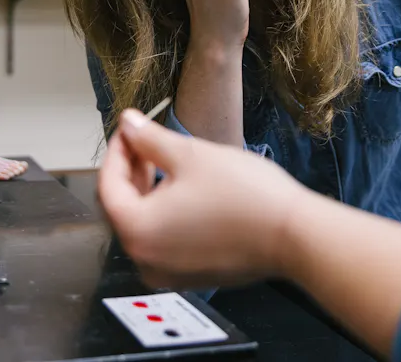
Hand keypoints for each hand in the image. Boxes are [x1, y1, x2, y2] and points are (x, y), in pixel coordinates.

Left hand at [98, 109, 306, 289]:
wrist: (293, 235)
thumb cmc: (244, 196)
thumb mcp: (190, 155)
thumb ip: (150, 139)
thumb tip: (128, 124)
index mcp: (137, 231)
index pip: (108, 185)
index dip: (116, 151)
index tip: (128, 130)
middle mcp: (145, 260)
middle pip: (121, 208)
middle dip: (129, 172)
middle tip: (143, 142)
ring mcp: (168, 272)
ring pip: (143, 225)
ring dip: (147, 192)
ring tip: (164, 162)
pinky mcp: (191, 276)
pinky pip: (164, 241)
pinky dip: (165, 214)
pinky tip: (183, 190)